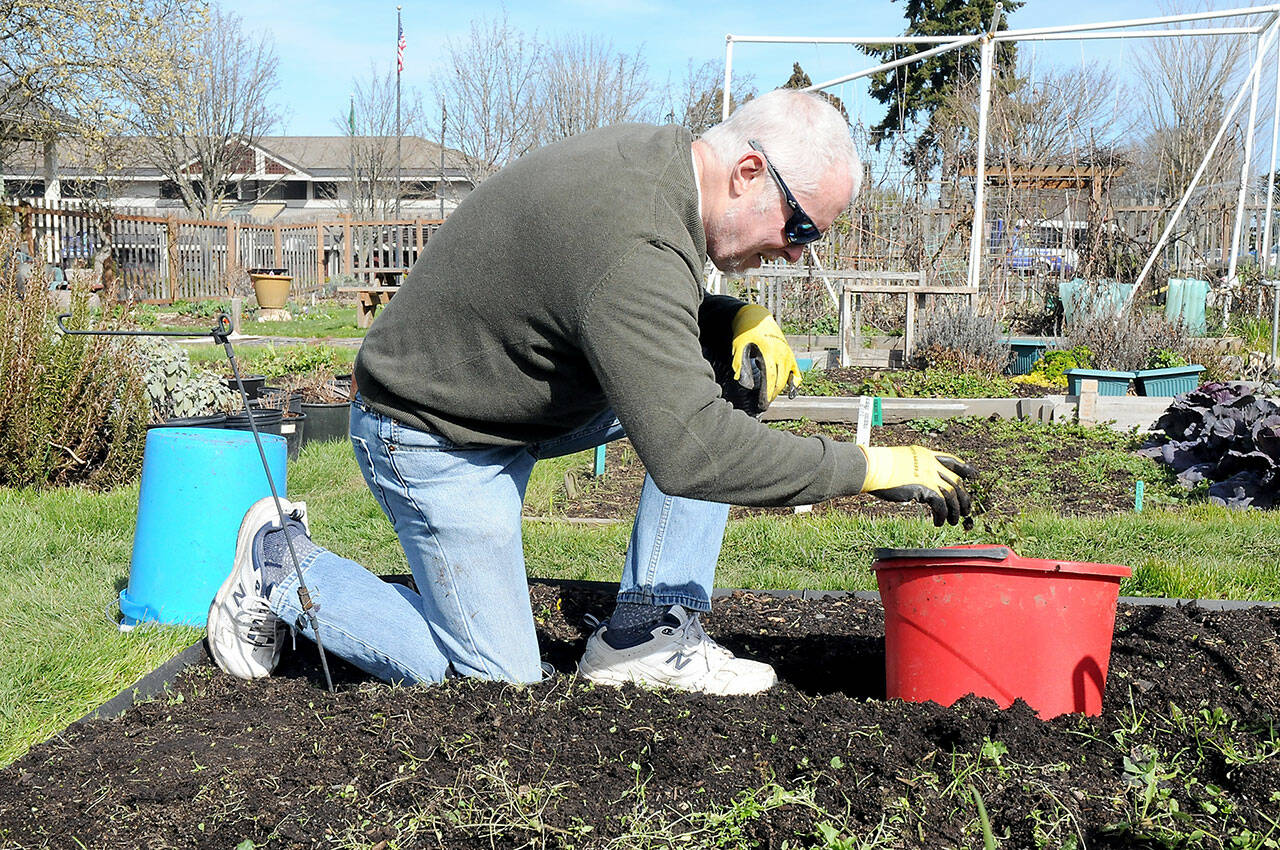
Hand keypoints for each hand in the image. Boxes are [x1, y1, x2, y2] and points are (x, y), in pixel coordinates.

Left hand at [730, 304, 801, 402]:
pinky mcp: (789, 353)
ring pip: (787, 378)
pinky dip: (795, 382)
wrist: (755, 317)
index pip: (770, 378)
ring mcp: (787, 354)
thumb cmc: (745, 332)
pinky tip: (791, 390)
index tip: (762, 404)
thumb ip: (740, 364)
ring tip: (770, 396)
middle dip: (772, 394)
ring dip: (780, 389)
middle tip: (764, 404)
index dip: (767, 393)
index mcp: (769, 352)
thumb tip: (742, 381)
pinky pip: (796, 371)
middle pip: (780, 381)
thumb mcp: (739, 347)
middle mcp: (782, 354)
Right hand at [859, 445, 976, 526]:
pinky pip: (941, 505)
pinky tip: (938, 522)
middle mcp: (931, 464)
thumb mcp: (901, 463)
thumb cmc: (879, 467)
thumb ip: (915, 469)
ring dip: (955, 511)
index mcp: (926, 455)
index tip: (973, 476)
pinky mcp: (925, 488)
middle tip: (966, 511)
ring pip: (952, 495)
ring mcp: (929, 475)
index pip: (952, 460)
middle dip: (964, 498)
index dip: (965, 469)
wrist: (871, 468)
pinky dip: (942, 516)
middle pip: (956, 481)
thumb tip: (921, 484)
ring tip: (953, 522)